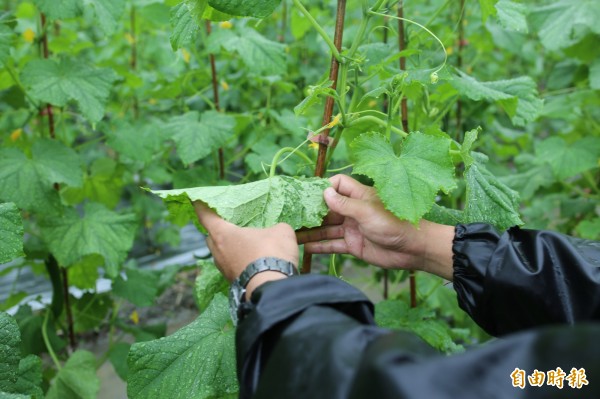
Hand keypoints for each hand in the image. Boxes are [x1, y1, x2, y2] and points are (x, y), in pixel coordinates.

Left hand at [194, 202, 298, 294]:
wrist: (272, 288)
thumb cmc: (271, 253)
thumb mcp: (280, 231)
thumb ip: (275, 227)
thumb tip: (276, 232)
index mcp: (222, 234)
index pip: (205, 215)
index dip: (201, 206)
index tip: (196, 200)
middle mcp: (218, 251)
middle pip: (211, 237)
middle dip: (218, 230)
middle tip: (230, 225)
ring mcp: (223, 269)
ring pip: (221, 254)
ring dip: (229, 248)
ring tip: (245, 244)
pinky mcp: (232, 282)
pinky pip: (232, 266)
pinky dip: (239, 262)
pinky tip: (253, 261)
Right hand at [297, 175, 453, 279]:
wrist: (413, 249)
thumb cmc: (394, 224)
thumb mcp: (367, 211)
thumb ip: (344, 204)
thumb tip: (324, 192)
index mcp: (359, 196)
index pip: (337, 185)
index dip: (324, 188)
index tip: (307, 194)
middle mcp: (353, 211)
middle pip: (327, 209)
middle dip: (311, 212)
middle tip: (291, 215)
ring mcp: (352, 228)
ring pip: (327, 228)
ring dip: (311, 231)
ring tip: (291, 234)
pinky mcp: (353, 245)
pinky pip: (333, 244)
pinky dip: (320, 246)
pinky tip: (305, 248)